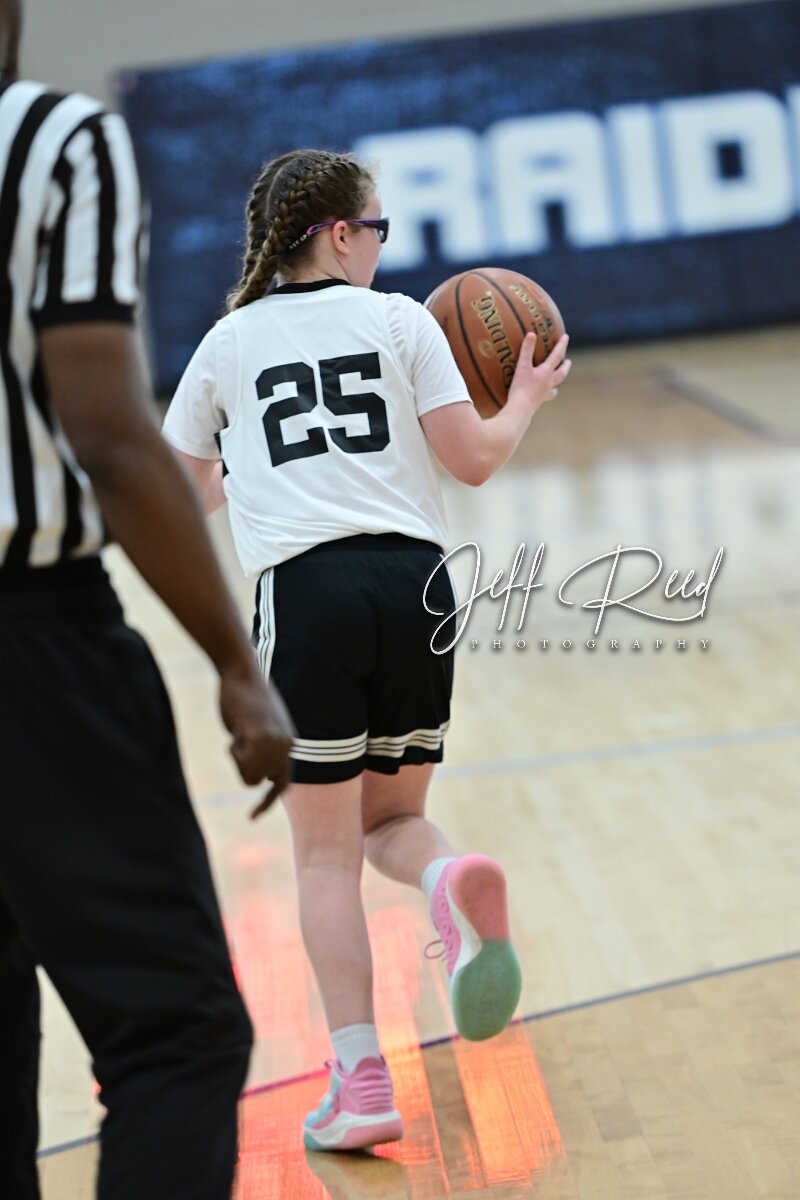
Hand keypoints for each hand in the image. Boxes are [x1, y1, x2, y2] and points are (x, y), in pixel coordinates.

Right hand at [217, 664, 295, 817]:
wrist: (242, 673)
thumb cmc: (245, 698)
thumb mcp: (262, 727)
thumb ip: (266, 750)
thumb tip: (265, 778)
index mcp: (289, 744)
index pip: (282, 783)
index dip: (267, 801)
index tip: (252, 818)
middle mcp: (287, 747)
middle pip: (257, 782)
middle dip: (242, 767)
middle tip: (240, 738)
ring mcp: (275, 745)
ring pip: (248, 777)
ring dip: (237, 758)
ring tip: (240, 731)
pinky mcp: (260, 740)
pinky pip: (241, 764)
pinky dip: (233, 750)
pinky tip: (237, 730)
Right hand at [508, 332, 570, 412]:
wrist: (520, 409)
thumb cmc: (521, 387)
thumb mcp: (522, 366)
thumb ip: (527, 350)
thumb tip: (532, 334)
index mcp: (546, 373)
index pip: (556, 356)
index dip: (561, 345)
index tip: (566, 337)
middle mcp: (549, 383)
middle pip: (561, 374)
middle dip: (565, 366)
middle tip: (568, 361)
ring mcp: (544, 394)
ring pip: (555, 388)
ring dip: (557, 383)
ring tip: (556, 383)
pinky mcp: (538, 403)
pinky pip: (545, 397)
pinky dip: (545, 395)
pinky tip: (540, 396)